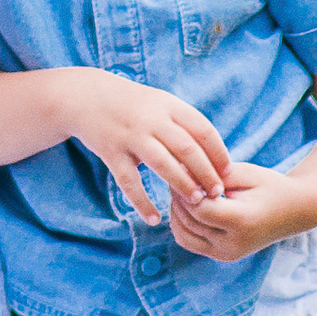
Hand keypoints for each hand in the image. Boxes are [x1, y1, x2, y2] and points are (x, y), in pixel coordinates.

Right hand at [64, 71, 231, 221]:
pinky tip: (154, 219)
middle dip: (206, 173)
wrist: (87, 97)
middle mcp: (152, 119)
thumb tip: (215, 156)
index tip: (229, 173)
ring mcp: (131, 136)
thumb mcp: (161, 104)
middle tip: (218, 193)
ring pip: (162, 164)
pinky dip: (142, 202)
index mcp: (169, 106)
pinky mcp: (111, 152)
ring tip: (196, 202)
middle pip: (187, 149)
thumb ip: (185, 125)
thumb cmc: (134, 105)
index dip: (219, 152)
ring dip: (182, 185)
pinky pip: (129, 182)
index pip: (203, 130)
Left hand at [167, 155, 316, 262]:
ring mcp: (227, 254)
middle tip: (176, 174)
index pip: (199, 208)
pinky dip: (182, 223)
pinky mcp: (222, 256)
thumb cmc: (270, 186)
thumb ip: (214, 174)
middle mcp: (233, 244)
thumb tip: (180, 173)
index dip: (186, 188)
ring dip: (177, 210)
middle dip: (178, 197)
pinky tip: (187, 205)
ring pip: (183, 234)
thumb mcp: (245, 173)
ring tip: (183, 189)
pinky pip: (189, 241)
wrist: (294, 211)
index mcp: (242, 222)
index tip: (182, 169)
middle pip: (189, 220)